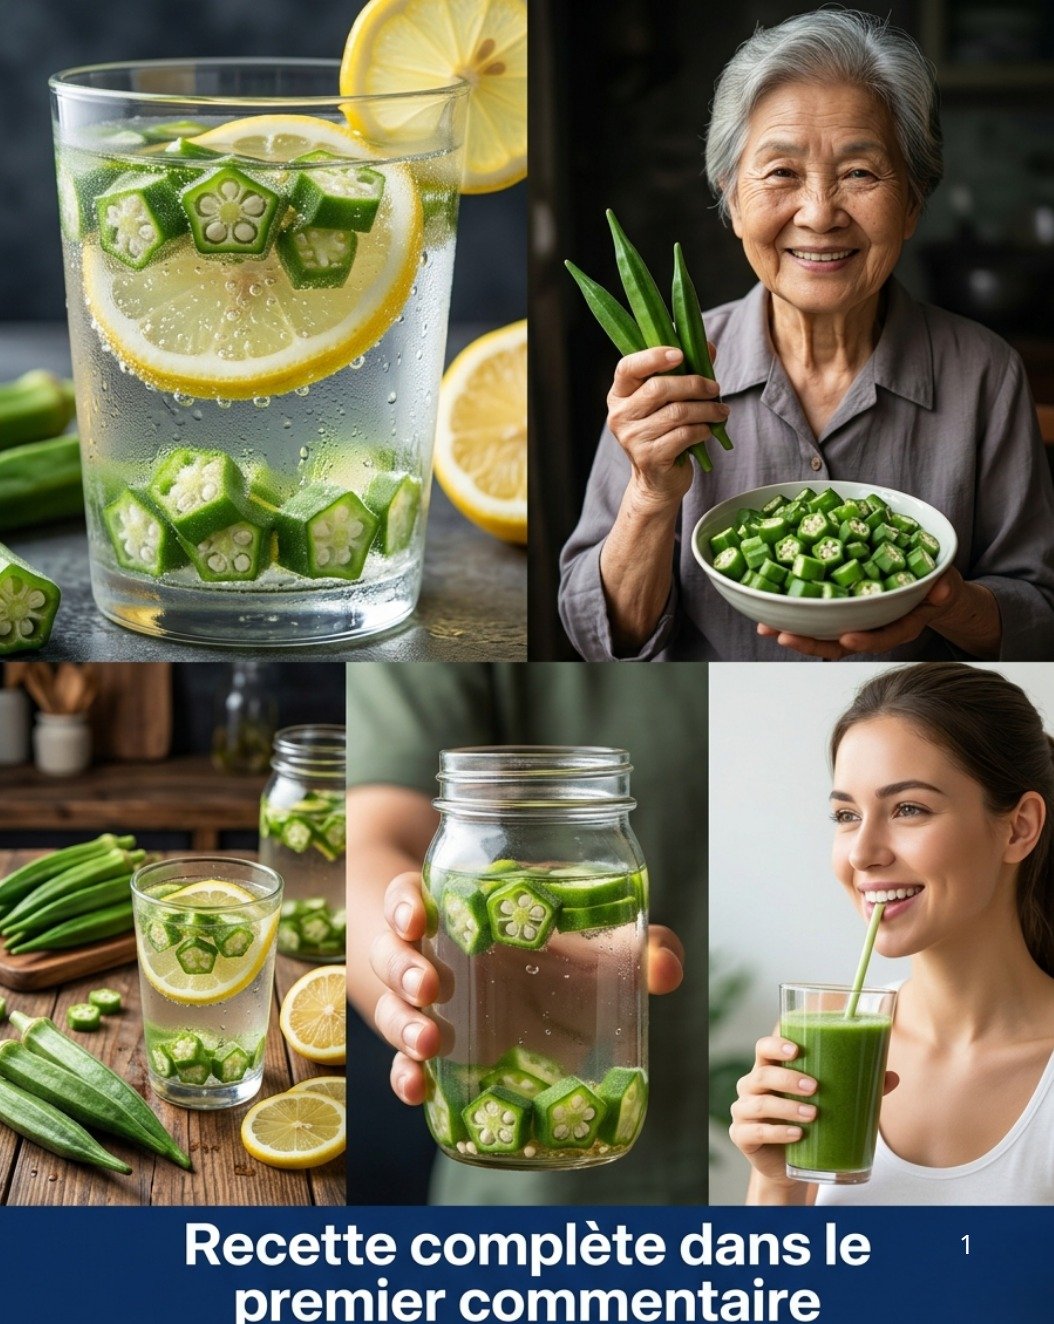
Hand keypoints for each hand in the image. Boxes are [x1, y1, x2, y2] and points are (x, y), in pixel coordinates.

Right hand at [371, 871, 684, 1105]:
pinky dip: (404, 1076)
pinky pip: (400, 1061)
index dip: (405, 904)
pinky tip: (417, 1089)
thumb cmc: (536, 941)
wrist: (496, 970)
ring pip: (392, 1008)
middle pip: (395, 955)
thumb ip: (625, 944)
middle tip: (430, 985)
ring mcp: (420, 1003)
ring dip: (405, 1024)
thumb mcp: (572, 931)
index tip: (415, 915)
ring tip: (428, 1042)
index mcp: (449, 908)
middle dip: (407, 971)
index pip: (410, 897)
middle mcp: (424, 952)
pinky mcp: (424, 1046)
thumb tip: (667, 968)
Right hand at [606, 345, 729, 507]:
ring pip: (676, 413)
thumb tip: (708, 346)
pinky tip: (709, 430)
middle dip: (693, 385)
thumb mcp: (668, 401)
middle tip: (715, 387)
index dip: (654, 357)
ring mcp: (632, 438)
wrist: (657, 481)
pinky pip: (683, 435)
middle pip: (658, 389)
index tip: (680, 354)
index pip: (628, 368)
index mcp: (619, 395)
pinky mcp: (650, 457)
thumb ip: (684, 372)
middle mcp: (620, 416)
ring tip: (721, 411)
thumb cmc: (664, 434)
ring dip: (706, 409)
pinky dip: (703, 430)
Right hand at [729, 1033, 898, 1188]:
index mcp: (770, 1070)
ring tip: (812, 1115)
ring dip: (786, 1107)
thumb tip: (891, 1076)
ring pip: (758, 1103)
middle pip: (761, 1074)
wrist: (788, 1164)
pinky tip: (797, 1134)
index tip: (796, 1048)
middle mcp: (752, 1087)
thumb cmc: (807, 1123)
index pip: (764, 1048)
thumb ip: (856, 1087)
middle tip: (815, 1087)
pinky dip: (777, 1132)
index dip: (775, 1044)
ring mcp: (744, 1111)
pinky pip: (755, 1131)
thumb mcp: (827, 1102)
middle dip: (788, 1078)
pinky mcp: (743, 1136)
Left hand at [757, 568, 965, 660]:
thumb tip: (942, 588)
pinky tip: (768, 611)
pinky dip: (793, 615)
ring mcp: (854, 622)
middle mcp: (872, 628)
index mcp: (900, 625)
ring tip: (766, 628)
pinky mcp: (840, 611)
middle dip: (812, 643)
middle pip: (841, 643)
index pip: (884, 636)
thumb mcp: (945, 585)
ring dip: (793, 632)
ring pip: (823, 635)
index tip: (848, 638)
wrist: (931, 589)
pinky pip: (816, 617)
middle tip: (785, 637)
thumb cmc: (936, 587)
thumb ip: (943, 588)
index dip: (867, 639)